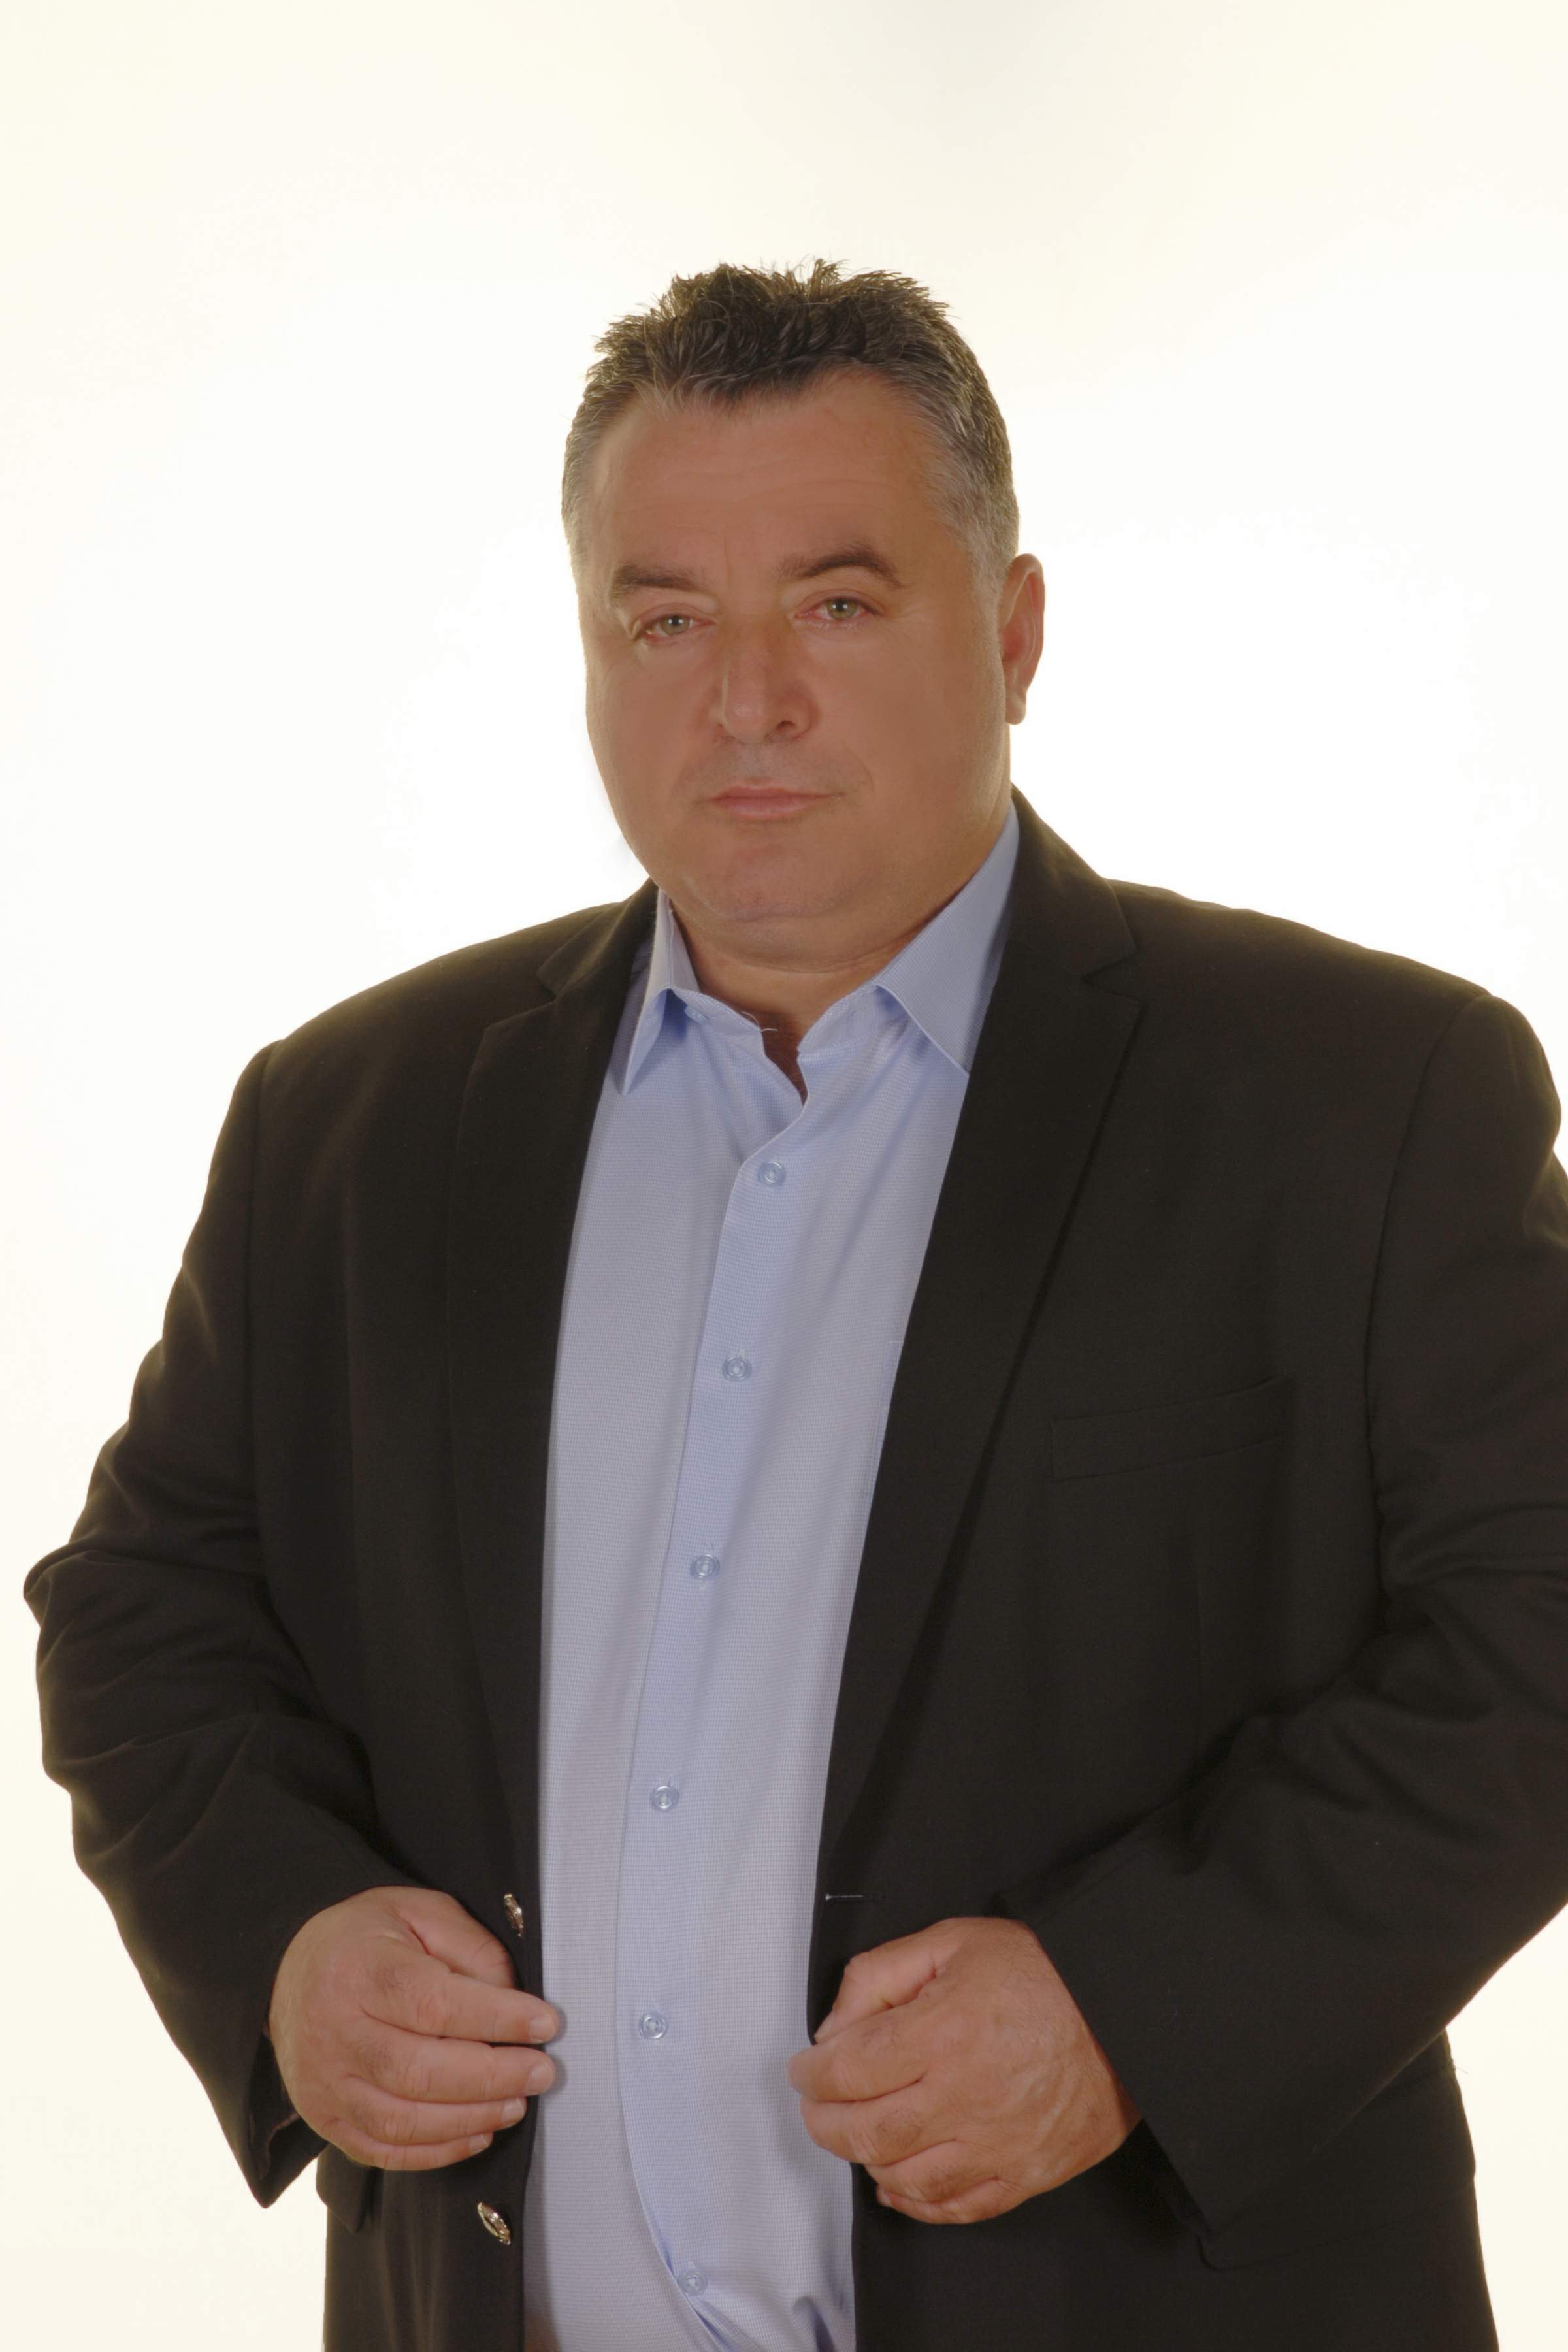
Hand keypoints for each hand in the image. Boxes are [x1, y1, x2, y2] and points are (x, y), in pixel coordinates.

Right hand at [267, 1886, 559, 2170]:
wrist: (290, 1966)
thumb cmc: (368, 1937)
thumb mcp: (421, 1911)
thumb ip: (471, 1949)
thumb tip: (513, 2000)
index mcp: (358, 1969)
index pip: (432, 2003)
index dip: (496, 2018)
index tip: (544, 2023)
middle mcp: (334, 2030)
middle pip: (417, 2070)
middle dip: (491, 2077)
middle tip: (541, 2071)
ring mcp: (325, 2082)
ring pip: (400, 2120)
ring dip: (469, 2119)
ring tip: (516, 2104)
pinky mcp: (324, 2117)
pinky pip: (381, 2150)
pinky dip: (435, 2152)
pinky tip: (477, 2133)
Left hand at [786, 1916, 1136, 2225]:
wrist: (1125, 2007)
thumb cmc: (1044, 1971)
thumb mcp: (952, 1941)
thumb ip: (881, 1976)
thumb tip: (835, 2027)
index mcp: (944, 2032)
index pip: (850, 2069)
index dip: (813, 2074)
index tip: (805, 2070)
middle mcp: (966, 2096)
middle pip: (868, 2132)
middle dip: (826, 2124)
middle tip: (815, 2108)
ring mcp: (997, 2143)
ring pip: (906, 2177)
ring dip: (866, 2160)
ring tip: (857, 2136)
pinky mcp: (1026, 2172)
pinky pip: (958, 2206)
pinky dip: (917, 2203)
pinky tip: (897, 2182)